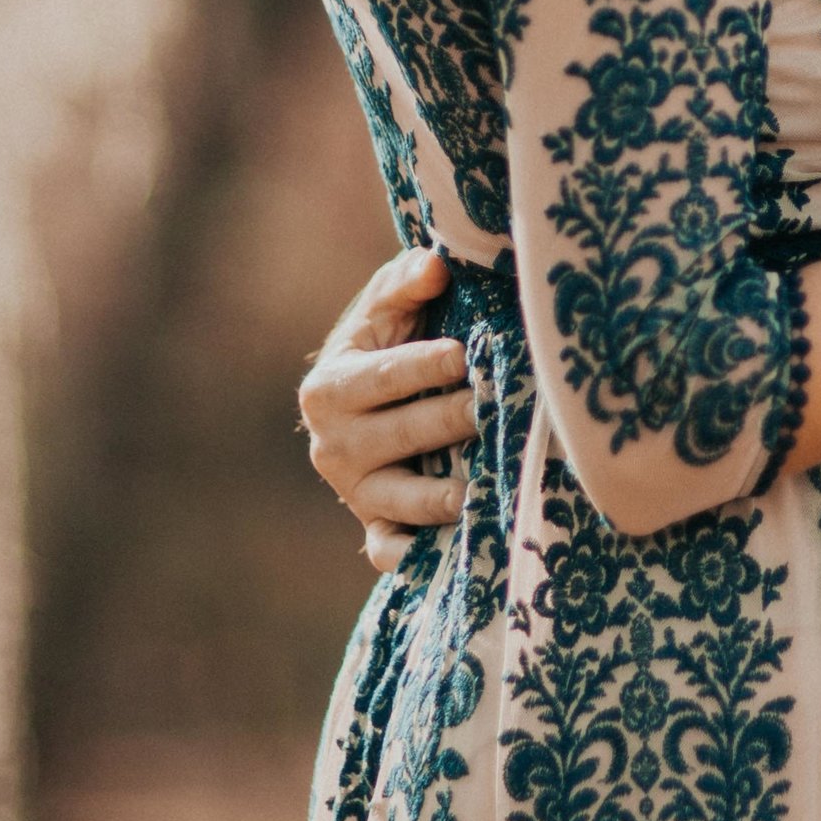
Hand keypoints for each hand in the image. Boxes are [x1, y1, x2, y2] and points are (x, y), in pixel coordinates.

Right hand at [299, 244, 474, 571]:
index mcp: (329, 388)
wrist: (365, 411)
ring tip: (480, 487)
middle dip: (451, 420)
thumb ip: (402, 285)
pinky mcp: (375, 530)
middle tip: (491, 407)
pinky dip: (414, 555)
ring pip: (403, 499)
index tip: (464, 354)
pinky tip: (452, 549)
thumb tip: (434, 265)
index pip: (384, 376)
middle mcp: (334, 446)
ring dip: (441, 496)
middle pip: (403, 434)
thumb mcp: (383, 315)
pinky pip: (391, 550)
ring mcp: (355, 493)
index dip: (425, 364)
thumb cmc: (384, 351)